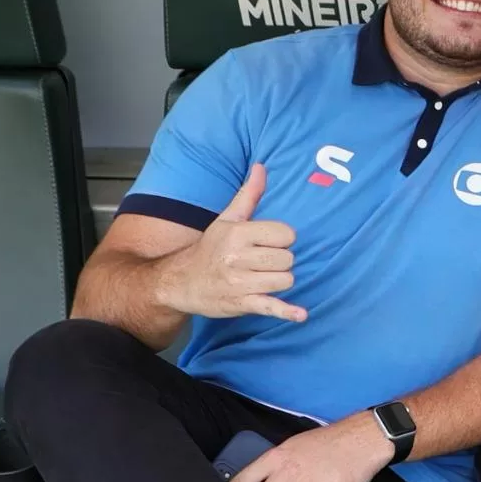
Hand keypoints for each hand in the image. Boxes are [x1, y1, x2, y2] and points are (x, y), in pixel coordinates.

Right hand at [153, 164, 306, 322]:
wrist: (180, 282)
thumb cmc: (209, 249)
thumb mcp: (226, 220)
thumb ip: (248, 194)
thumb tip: (261, 166)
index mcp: (237, 234)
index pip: (286, 234)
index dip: (281, 240)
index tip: (267, 244)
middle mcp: (238, 257)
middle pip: (288, 259)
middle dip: (280, 261)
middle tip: (261, 262)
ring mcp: (240, 283)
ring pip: (286, 280)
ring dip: (279, 281)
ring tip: (261, 278)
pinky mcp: (242, 304)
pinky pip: (271, 306)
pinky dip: (286, 312)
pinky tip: (300, 315)